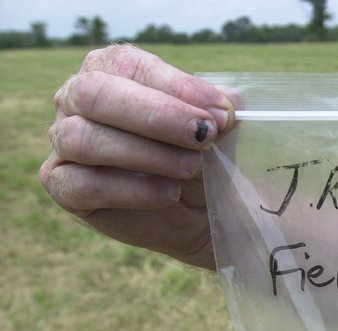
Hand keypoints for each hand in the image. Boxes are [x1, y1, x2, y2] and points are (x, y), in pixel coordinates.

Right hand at [40, 44, 235, 268]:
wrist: (198, 209)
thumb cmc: (202, 154)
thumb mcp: (218, 127)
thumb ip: (220, 110)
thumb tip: (223, 109)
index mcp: (111, 69)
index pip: (129, 65)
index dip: (177, 87)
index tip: (220, 113)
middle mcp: (77, 99)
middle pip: (94, 94)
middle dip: (156, 116)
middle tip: (203, 136)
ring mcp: (64, 143)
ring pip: (83, 139)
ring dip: (147, 155)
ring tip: (191, 167)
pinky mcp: (64, 187)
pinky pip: (83, 185)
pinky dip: (133, 191)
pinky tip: (169, 193)